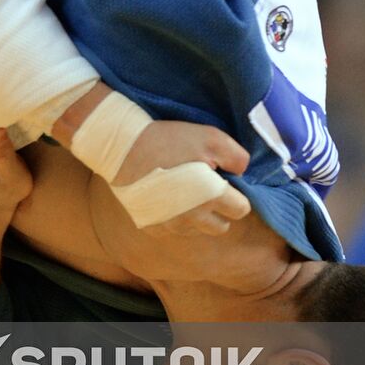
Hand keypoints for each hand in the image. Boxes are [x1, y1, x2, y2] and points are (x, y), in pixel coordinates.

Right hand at [114, 120, 250, 235]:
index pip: (241, 210)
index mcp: (211, 197)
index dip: (237, 194)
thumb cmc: (168, 140)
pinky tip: (165, 195)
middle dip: (220, 210)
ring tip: (183, 188)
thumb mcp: (210, 136)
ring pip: (197, 228)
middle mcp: (193, 218)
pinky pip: (173, 228)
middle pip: (222, 226)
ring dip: (196, 214)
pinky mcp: (152, 227)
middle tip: (206, 187)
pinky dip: (174, 216)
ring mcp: (171, 225)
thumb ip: (237, 157)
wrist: (122, 149)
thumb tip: (242, 172)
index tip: (224, 181)